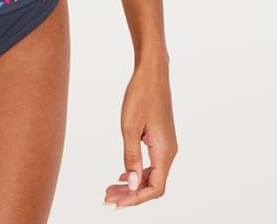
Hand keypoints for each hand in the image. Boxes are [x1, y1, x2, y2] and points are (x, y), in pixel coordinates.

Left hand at [103, 61, 177, 207]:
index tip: (117, 203)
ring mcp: (166, 145)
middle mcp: (169, 152)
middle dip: (130, 194)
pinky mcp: (161, 138)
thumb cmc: (140, 95)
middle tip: (107, 199)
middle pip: (152, 184)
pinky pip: (151, 163)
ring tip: (110, 189)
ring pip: (151, 174)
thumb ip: (131, 157)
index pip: (155, 188)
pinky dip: (136, 171)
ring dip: (132, 184)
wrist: (152, 72)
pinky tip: (122, 175)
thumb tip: (132, 185)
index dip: (136, 199)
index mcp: (165, 151)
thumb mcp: (130, 127)